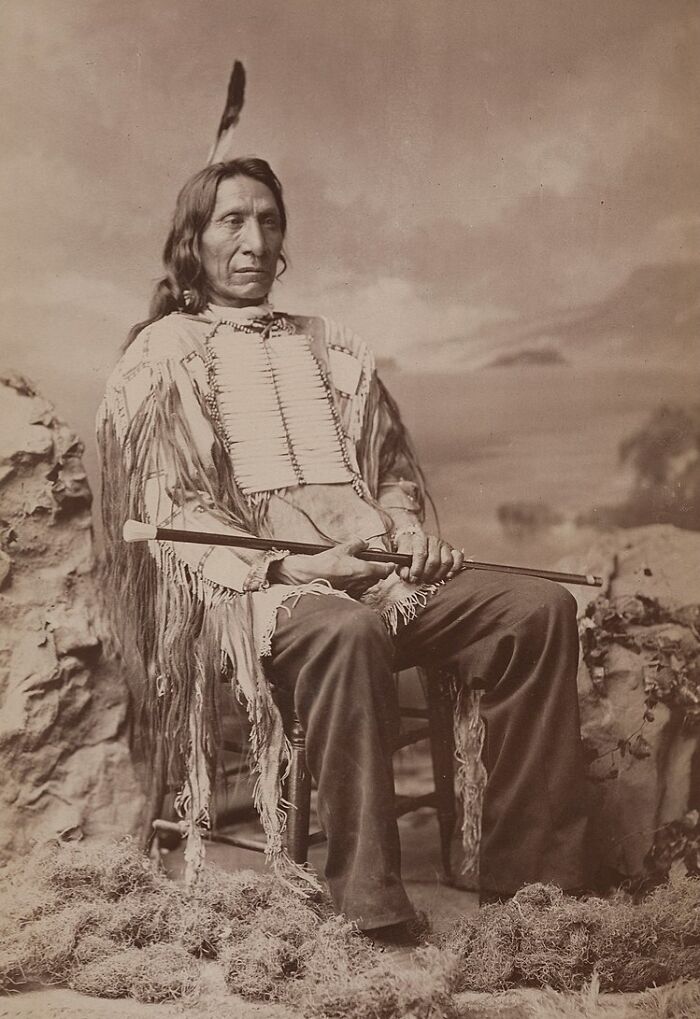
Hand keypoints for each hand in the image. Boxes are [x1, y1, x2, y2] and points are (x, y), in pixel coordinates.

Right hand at [268, 538, 393, 596]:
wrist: (307, 578)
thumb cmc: (324, 564)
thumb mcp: (342, 548)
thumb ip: (357, 544)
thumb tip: (364, 544)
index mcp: (364, 570)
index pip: (385, 570)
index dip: (390, 565)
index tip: (390, 562)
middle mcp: (362, 583)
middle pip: (378, 578)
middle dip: (377, 570)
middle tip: (370, 562)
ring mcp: (355, 591)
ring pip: (368, 584)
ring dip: (366, 577)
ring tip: (356, 569)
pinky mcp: (347, 596)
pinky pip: (358, 589)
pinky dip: (356, 583)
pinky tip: (347, 577)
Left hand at [394, 530, 463, 583]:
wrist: (415, 542)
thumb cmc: (409, 551)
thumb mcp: (401, 558)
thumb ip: (402, 567)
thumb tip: (407, 575)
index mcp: (419, 538)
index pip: (421, 554)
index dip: (417, 569)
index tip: (413, 578)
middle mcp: (433, 540)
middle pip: (434, 560)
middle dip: (427, 574)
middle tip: (421, 580)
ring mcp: (444, 545)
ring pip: (446, 561)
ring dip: (439, 574)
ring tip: (431, 579)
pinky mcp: (453, 550)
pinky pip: (458, 558)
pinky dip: (454, 569)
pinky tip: (446, 575)